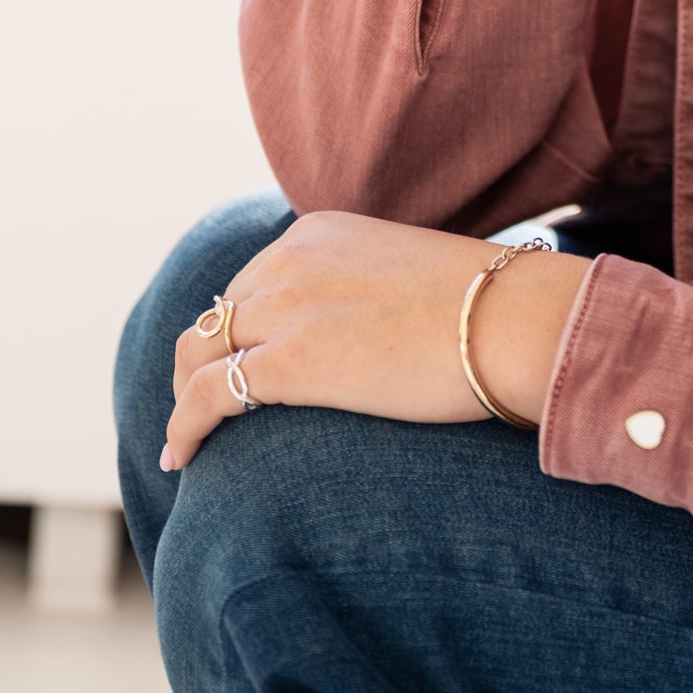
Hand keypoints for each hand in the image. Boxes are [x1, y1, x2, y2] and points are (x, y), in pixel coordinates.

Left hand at [163, 212, 592, 471]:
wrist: (512, 320)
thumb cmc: (483, 307)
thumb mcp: (404, 272)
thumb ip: (362, 286)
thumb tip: (358, 330)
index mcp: (318, 232)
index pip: (250, 282)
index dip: (235, 329)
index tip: (234, 362)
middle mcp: (290, 258)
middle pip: (217, 317)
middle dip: (204, 362)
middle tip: (206, 409)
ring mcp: (286, 307)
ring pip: (198, 355)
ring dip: (185, 396)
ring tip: (188, 438)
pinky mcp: (289, 361)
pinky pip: (206, 398)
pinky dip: (183, 429)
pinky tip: (181, 459)